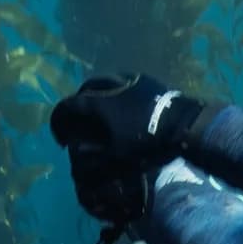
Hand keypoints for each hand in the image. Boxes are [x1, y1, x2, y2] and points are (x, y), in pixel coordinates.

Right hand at [50, 72, 207, 170]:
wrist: (183, 124)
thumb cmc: (147, 142)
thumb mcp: (117, 157)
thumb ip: (93, 159)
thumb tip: (78, 164)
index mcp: (95, 103)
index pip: (66, 108)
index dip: (59, 124)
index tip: (62, 140)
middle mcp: (106, 85)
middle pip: (82, 93)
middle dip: (77, 108)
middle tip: (79, 124)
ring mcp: (127, 79)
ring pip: (102, 84)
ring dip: (96, 98)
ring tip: (99, 114)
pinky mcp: (144, 79)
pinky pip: (121, 83)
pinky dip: (115, 94)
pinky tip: (122, 106)